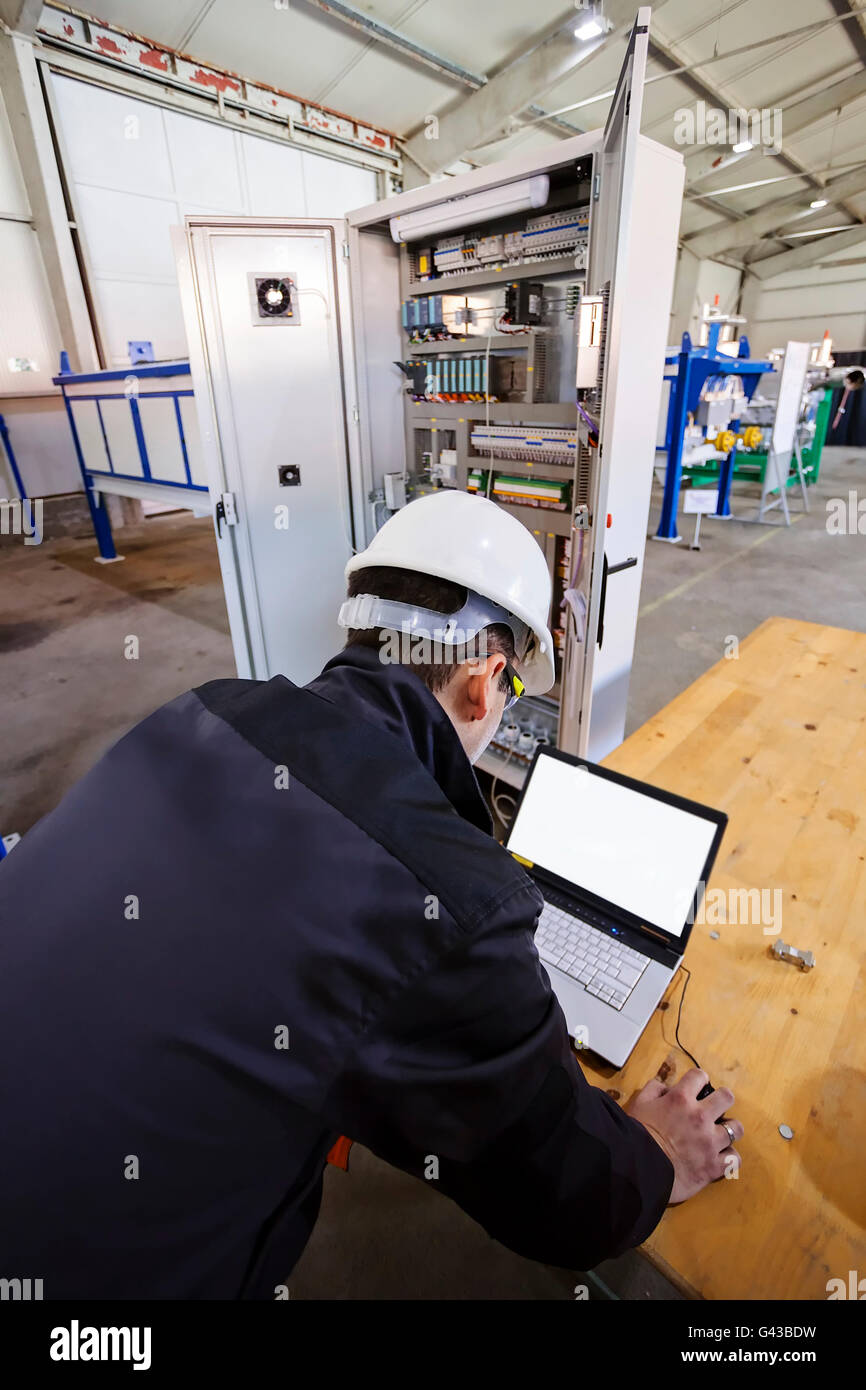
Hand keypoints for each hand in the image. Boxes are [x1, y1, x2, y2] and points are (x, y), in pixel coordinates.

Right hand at [625, 1068, 742, 1203]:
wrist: (638, 1170)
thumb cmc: (636, 1136)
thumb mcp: (638, 1104)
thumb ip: (654, 1089)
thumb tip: (666, 1088)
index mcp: (680, 1099)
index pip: (699, 1076)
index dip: (698, 1080)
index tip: (697, 1088)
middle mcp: (700, 1117)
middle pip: (727, 1097)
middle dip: (722, 1100)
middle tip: (714, 1109)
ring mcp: (710, 1142)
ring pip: (736, 1128)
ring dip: (728, 1130)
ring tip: (718, 1135)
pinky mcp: (714, 1166)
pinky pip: (735, 1158)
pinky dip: (729, 1157)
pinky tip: (720, 1157)